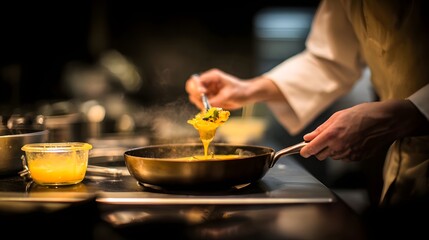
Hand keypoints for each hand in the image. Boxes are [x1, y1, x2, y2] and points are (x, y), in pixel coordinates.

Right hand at [185, 69, 248, 109]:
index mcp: (212, 77)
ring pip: (195, 98)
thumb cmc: (241, 91)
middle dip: (196, 96)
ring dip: (201, 104)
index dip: (196, 87)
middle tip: (204, 102)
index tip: (203, 93)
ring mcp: (208, 91)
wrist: (247, 95)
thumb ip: (216, 99)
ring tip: (212, 107)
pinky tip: (214, 109)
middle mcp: (208, 83)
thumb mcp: (229, 94)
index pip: (196, 80)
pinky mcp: (210, 98)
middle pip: (191, 88)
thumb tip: (206, 103)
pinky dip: (205, 108)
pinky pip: (202, 104)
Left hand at [299, 100, 425, 161]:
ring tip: (343, 136)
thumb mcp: (338, 116)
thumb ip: (321, 129)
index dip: (304, 151)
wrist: (386, 121)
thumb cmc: (363, 114)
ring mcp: (348, 154)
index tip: (302, 151)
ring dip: (332, 150)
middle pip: (320, 155)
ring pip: (332, 157)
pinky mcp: (357, 158)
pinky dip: (343, 151)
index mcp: (332, 135)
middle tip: (325, 138)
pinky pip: (344, 158)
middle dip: (319, 149)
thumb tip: (308, 137)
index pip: (311, 149)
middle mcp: (338, 147)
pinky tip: (351, 141)